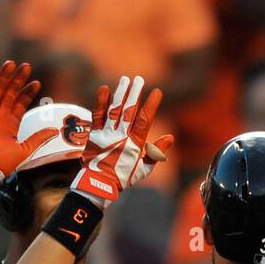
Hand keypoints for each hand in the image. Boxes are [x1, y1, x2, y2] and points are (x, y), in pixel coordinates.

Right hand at [0, 60, 55, 189]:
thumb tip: (55, 131)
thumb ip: (39, 138)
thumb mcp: (26, 150)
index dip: (27, 92)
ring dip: (3, 76)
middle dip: (17, 79)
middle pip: (9, 91)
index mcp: (11, 122)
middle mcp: (0, 114)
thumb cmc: (2, 162)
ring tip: (11, 64)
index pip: (20, 102)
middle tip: (26, 66)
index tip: (37, 83)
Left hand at [72, 75, 170, 205]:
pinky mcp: (94, 134)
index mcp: (134, 144)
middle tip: (139, 78)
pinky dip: (101, 102)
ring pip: (115, 110)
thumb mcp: (143, 169)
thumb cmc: (123, 177)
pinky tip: (105, 89)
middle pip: (129, 111)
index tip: (157, 92)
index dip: (151, 105)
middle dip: (135, 94)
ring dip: (120, 93)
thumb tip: (170, 138)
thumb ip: (156, 153)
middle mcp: (121, 136)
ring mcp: (106, 134)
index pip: (144, 120)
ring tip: (126, 79)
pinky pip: (97, 115)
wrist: (99, 184)